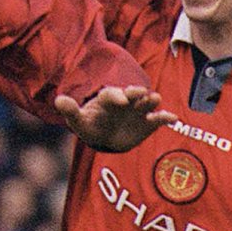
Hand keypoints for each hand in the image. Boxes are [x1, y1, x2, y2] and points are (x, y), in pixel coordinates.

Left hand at [56, 85, 175, 151]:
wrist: (106, 138)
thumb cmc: (92, 126)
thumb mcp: (79, 122)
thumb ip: (70, 111)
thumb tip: (58, 100)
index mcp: (108, 98)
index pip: (111, 94)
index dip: (116, 95)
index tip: (120, 100)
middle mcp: (126, 100)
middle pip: (132, 93)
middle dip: (135, 92)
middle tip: (138, 93)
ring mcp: (138, 110)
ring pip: (147, 102)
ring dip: (151, 100)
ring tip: (155, 100)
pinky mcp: (149, 121)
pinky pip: (159, 118)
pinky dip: (166, 117)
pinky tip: (172, 118)